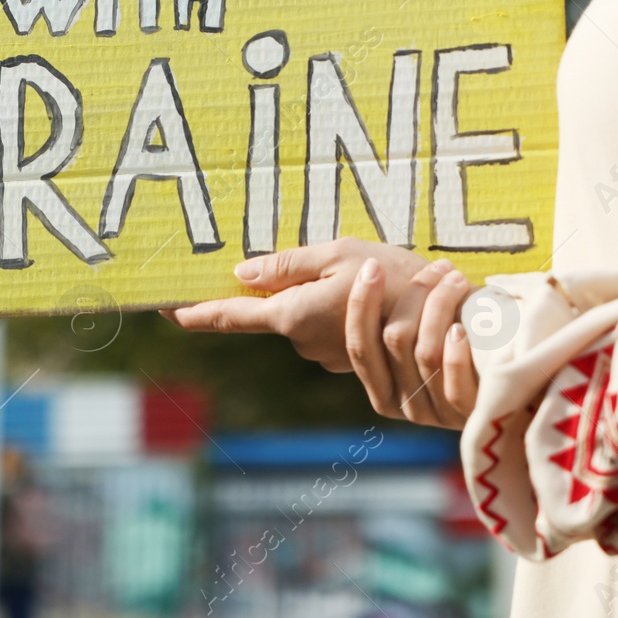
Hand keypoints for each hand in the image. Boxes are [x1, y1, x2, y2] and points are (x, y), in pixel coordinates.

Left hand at [162, 238, 431, 371]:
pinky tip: (382, 297)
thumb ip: (289, 264)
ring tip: (372, 276)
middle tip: (337, 262)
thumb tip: (242, 271)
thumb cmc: (398, 279)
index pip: (229, 315)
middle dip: (291, 286)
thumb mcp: (341, 254)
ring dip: (325, 297)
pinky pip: (334, 331)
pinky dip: (346, 312)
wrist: (454, 323)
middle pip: (276, 311)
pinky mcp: (352, 362)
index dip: (194, 312)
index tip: (163, 309)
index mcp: (292, 315)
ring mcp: (328, 358)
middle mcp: (303, 344)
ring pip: (307, 319)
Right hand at [346, 258, 477, 428]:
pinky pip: (454, 385)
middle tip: (439, 267)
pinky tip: (463, 326)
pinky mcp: (471, 416)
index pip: (360, 347)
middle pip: (395, 339)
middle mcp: (406, 407)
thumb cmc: (468, 349)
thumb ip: (403, 323)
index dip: (361, 305)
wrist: (517, 391)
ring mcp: (439, 414)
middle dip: (415, 292)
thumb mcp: (427, 341)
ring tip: (457, 280)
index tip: (373, 266)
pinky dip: (455, 351)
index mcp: (384, 391)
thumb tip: (374, 273)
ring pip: (425, 352)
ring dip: (439, 305)